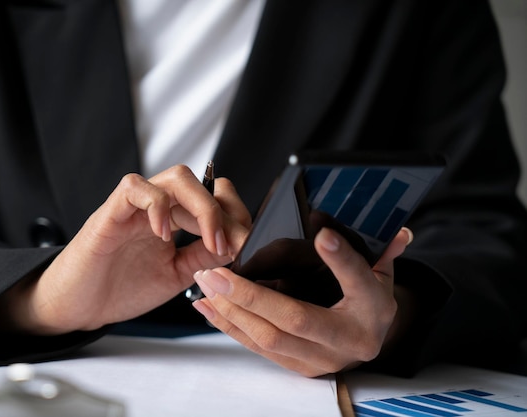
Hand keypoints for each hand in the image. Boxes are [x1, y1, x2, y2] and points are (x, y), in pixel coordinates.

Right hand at [0, 165, 249, 334]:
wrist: (78, 306)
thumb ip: (204, 258)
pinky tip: (164, 234)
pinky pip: (134, 188)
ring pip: (176, 177)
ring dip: (202, 206)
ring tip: (208, 240)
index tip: (247, 245)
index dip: (235, 216)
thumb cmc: (120, 288)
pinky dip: (156, 205)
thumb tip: (239, 245)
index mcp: (175, 220)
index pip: (214, 197)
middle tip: (233, 245)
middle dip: (225, 213)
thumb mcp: (176, 275)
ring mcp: (134, 207)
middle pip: (202, 184)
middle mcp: (157, 208)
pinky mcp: (110, 213)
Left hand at [191, 227, 412, 376]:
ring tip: (205, 284)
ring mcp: (321, 360)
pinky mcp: (299, 368)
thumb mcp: (381, 273)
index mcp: (374, 310)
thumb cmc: (370, 299)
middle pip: (295, 319)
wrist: (370, 339)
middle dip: (249, 295)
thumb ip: (385, 252)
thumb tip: (399, 233)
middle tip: (217, 272)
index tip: (322, 236)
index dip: (342, 260)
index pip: (360, 282)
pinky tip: (208, 306)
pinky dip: (229, 326)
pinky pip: (258, 348)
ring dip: (231, 310)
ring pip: (269, 338)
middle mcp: (349, 342)